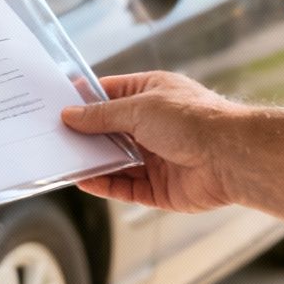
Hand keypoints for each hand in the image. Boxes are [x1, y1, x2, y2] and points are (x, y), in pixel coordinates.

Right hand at [61, 72, 244, 212]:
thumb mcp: (139, 108)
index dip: (85, 100)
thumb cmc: (193, 120)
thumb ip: (103, 115)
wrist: (232, 157)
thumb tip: (71, 115)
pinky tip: (84, 180)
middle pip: (110, 131)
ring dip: (91, 161)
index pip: (111, 94)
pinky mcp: (160, 188)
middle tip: (52, 136)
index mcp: (153, 95)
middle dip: (84, 134)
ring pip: (115, 161)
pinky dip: (104, 184)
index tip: (56, 105)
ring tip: (62, 160)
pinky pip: (126, 187)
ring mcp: (157, 158)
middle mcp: (154, 126)